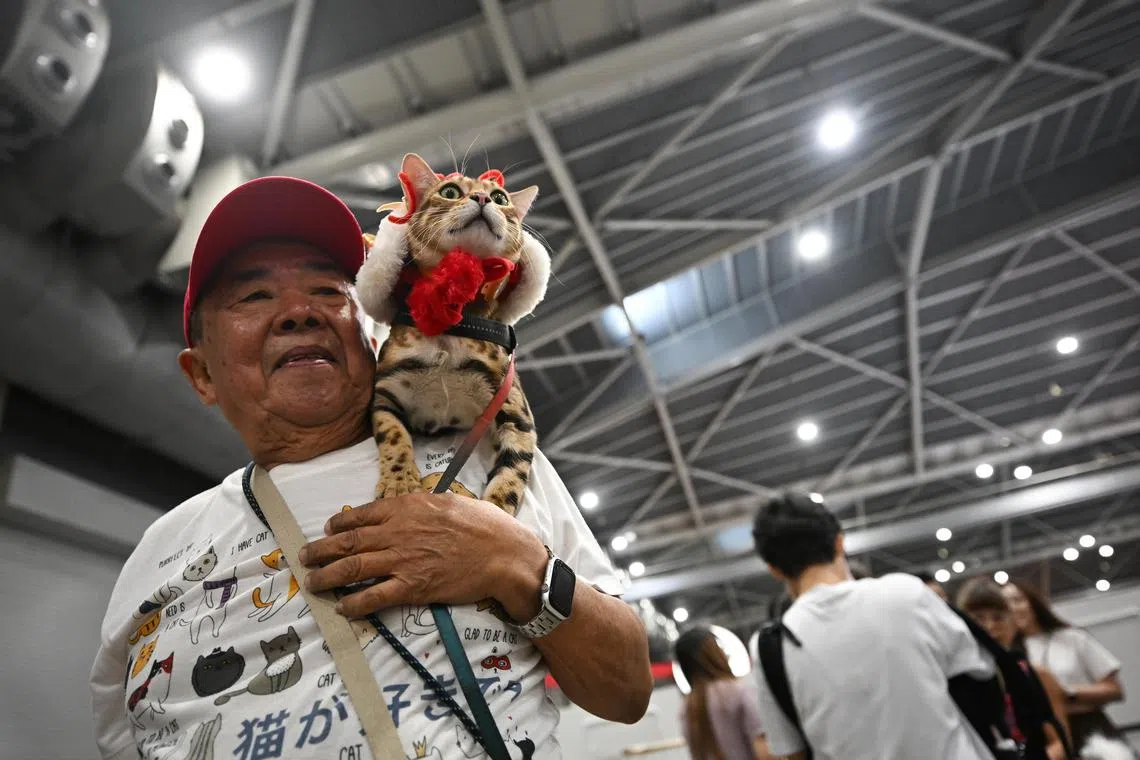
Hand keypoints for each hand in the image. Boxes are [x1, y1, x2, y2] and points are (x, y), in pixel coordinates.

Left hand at [297, 490, 548, 620]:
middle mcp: (398, 533)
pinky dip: (354, 603)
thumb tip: (406, 510)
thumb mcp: (450, 502)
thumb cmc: (484, 525)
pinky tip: (342, 606)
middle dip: (320, 550)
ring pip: (352, 569)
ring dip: (327, 577)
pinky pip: (374, 597)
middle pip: (347, 542)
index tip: (329, 528)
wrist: (503, 554)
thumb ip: (422, 506)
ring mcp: (402, 561)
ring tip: (313, 583)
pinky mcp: (412, 588)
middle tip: (305, 557)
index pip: (361, 515)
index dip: (339, 523)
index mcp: (407, 508)